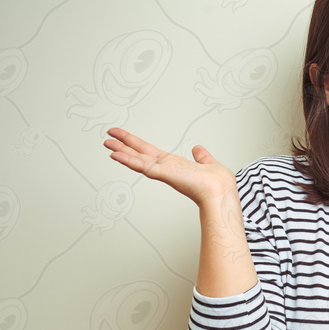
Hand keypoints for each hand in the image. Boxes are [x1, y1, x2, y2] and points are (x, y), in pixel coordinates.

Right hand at [103, 128, 236, 206]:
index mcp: (174, 164)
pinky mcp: (164, 174)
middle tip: (108, 137)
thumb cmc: (217, 183)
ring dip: (122, 152)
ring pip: (138, 159)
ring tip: (107, 144)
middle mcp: (167, 167)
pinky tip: (117, 155)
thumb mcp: (208, 163)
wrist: (221, 192)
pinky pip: (144, 166)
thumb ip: (201, 156)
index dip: (136, 144)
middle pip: (140, 153)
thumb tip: (198, 149)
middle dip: (123, 145)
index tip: (124, 137)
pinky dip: (129, 160)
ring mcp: (164, 171)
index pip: (150, 152)